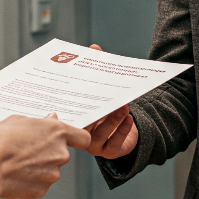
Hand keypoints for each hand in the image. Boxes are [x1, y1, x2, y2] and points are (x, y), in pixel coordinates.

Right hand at [0, 113, 90, 198]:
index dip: (76, 138)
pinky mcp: (42, 190)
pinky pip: (40, 182)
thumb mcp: (17, 120)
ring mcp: (52, 174)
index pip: (83, 137)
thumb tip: (50, 120)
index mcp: (57, 132)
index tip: (71, 139)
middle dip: (48, 152)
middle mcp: (60, 153)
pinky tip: (16, 173)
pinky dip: (31, 179)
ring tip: (18, 161)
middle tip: (28, 148)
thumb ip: (39, 122)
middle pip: (62, 153)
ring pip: (50, 169)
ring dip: (39, 166)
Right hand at [83, 44, 139, 158]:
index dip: (72, 103)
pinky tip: (129, 119)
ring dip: (112, 121)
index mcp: (75, 118)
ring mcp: (94, 144)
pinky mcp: (109, 151)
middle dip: (96, 112)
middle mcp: (81, 132)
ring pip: (100, 135)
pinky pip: (114, 144)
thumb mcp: (101, 89)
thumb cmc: (107, 107)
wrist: (124, 129)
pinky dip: (122, 131)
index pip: (70, 112)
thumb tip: (94, 48)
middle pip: (85, 125)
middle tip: (107, 99)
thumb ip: (96, 69)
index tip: (78, 91)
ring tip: (123, 107)